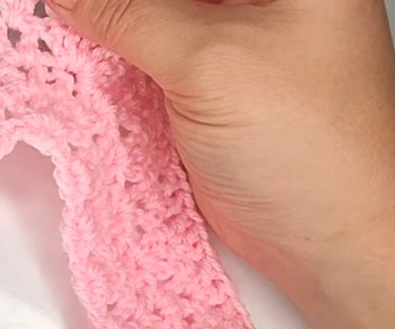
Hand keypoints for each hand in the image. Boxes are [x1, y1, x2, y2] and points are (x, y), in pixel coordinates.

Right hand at [46, 0, 394, 282]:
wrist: (326, 239)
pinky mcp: (207, 88)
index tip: (72, 1)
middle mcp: (264, 3)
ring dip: (109, 32)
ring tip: (69, 34)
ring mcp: (234, 44)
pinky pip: (148, 59)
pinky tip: (88, 68)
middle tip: (68, 13)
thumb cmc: (318, 153)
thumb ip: (128, 16)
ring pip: (152, 20)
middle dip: (113, 8)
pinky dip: (115, 64)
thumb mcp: (207, 63)